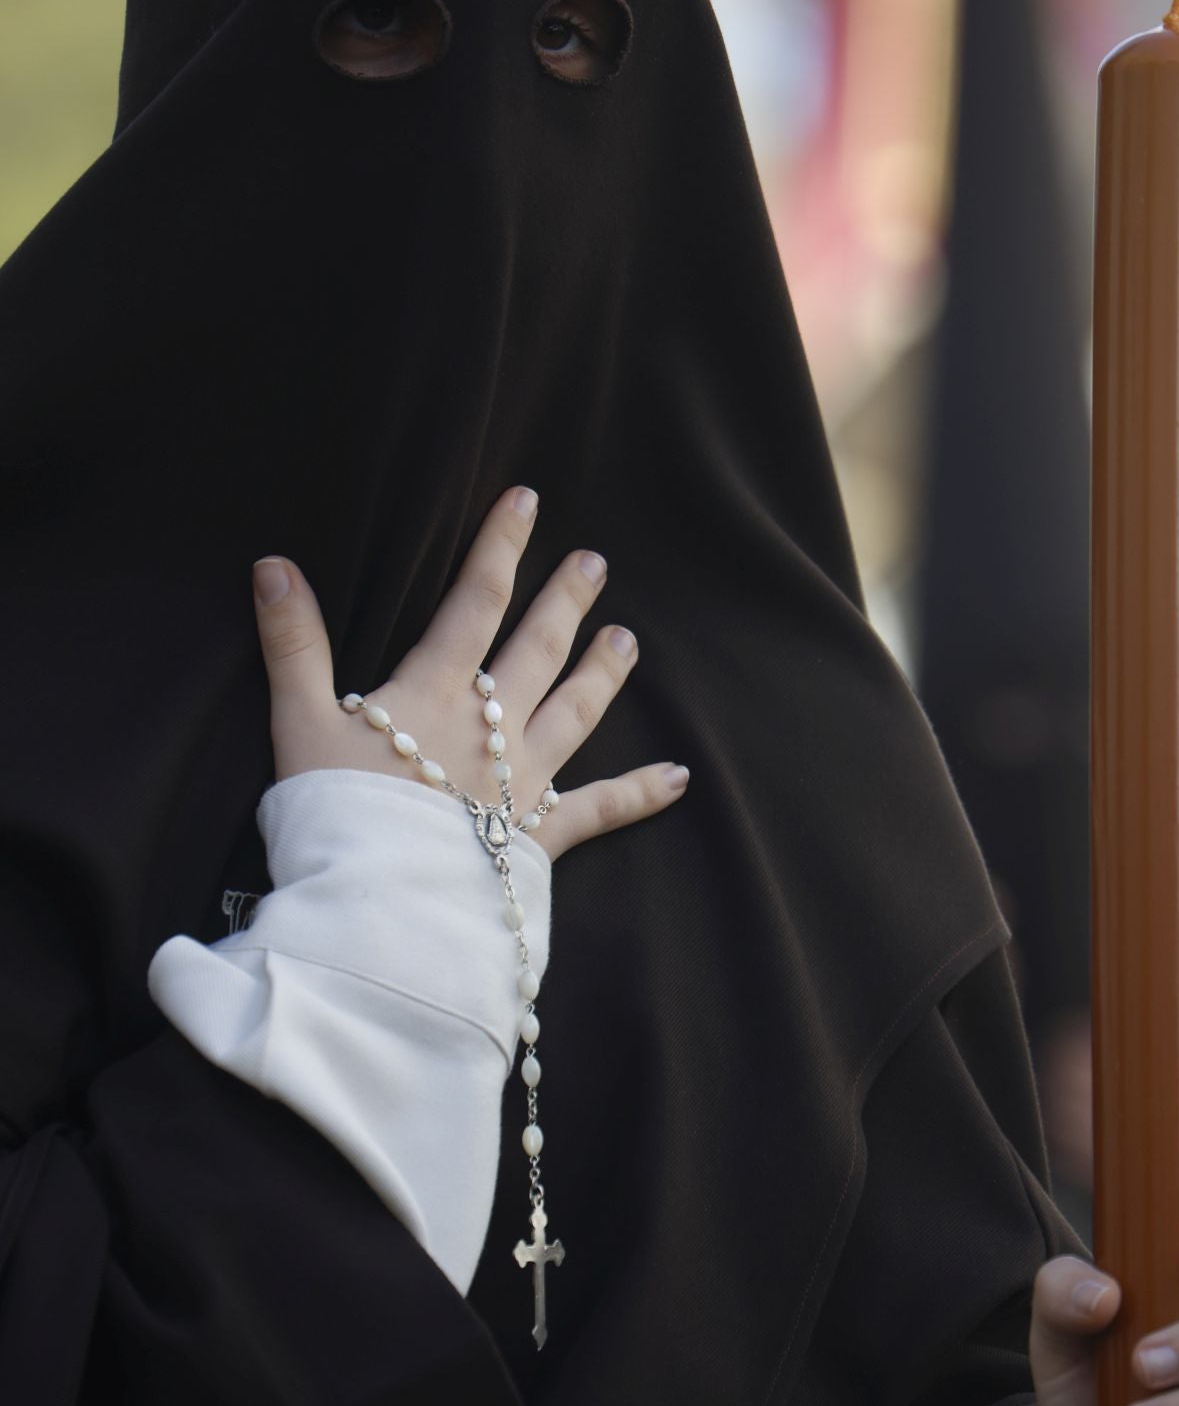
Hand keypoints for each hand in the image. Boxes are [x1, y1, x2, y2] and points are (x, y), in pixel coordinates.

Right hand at [251, 484, 688, 862]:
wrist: (375, 905)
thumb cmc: (332, 815)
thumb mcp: (297, 722)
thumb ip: (292, 643)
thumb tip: (272, 564)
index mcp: (435, 690)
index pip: (476, 600)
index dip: (501, 546)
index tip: (528, 500)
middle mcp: (491, 726)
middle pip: (537, 649)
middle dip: (566, 601)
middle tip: (596, 563)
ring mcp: (521, 781)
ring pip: (575, 713)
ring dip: (602, 674)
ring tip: (627, 640)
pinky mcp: (541, 836)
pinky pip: (601, 808)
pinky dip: (642, 793)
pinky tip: (680, 777)